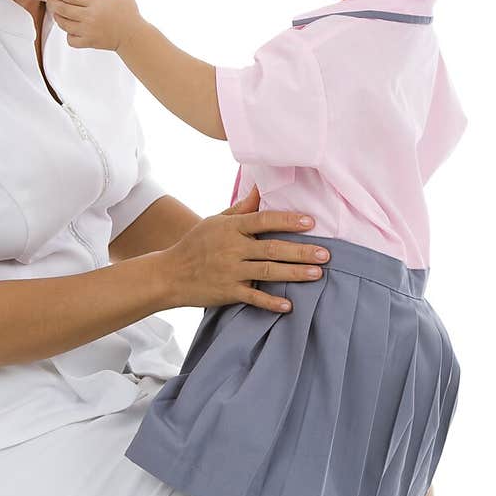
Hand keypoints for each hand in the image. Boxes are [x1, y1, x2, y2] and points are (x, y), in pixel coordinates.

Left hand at [47, 0, 142, 51]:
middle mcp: (88, 16)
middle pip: (62, 9)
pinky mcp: (88, 42)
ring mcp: (87, 30)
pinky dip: (68, 35)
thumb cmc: (130, 15)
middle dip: (52, 3)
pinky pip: (70, 39)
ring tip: (56, 13)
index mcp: (96, 2)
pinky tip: (70, 30)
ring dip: (57, 17)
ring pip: (63, 24)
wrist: (133, 37)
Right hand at [161, 182, 330, 312]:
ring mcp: (230, 271)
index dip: (287, 221)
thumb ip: (240, 209)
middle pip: (272, 248)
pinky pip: (253, 297)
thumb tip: (259, 190)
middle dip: (300, 251)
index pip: (263, 220)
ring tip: (317, 274)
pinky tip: (288, 306)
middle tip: (325, 254)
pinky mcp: (228, 291)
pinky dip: (270, 302)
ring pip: (267, 271)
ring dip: (294, 273)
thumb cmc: (196, 244)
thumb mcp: (215, 222)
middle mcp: (232, 248)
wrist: (170, 274)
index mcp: (231, 228)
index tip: (310, 223)